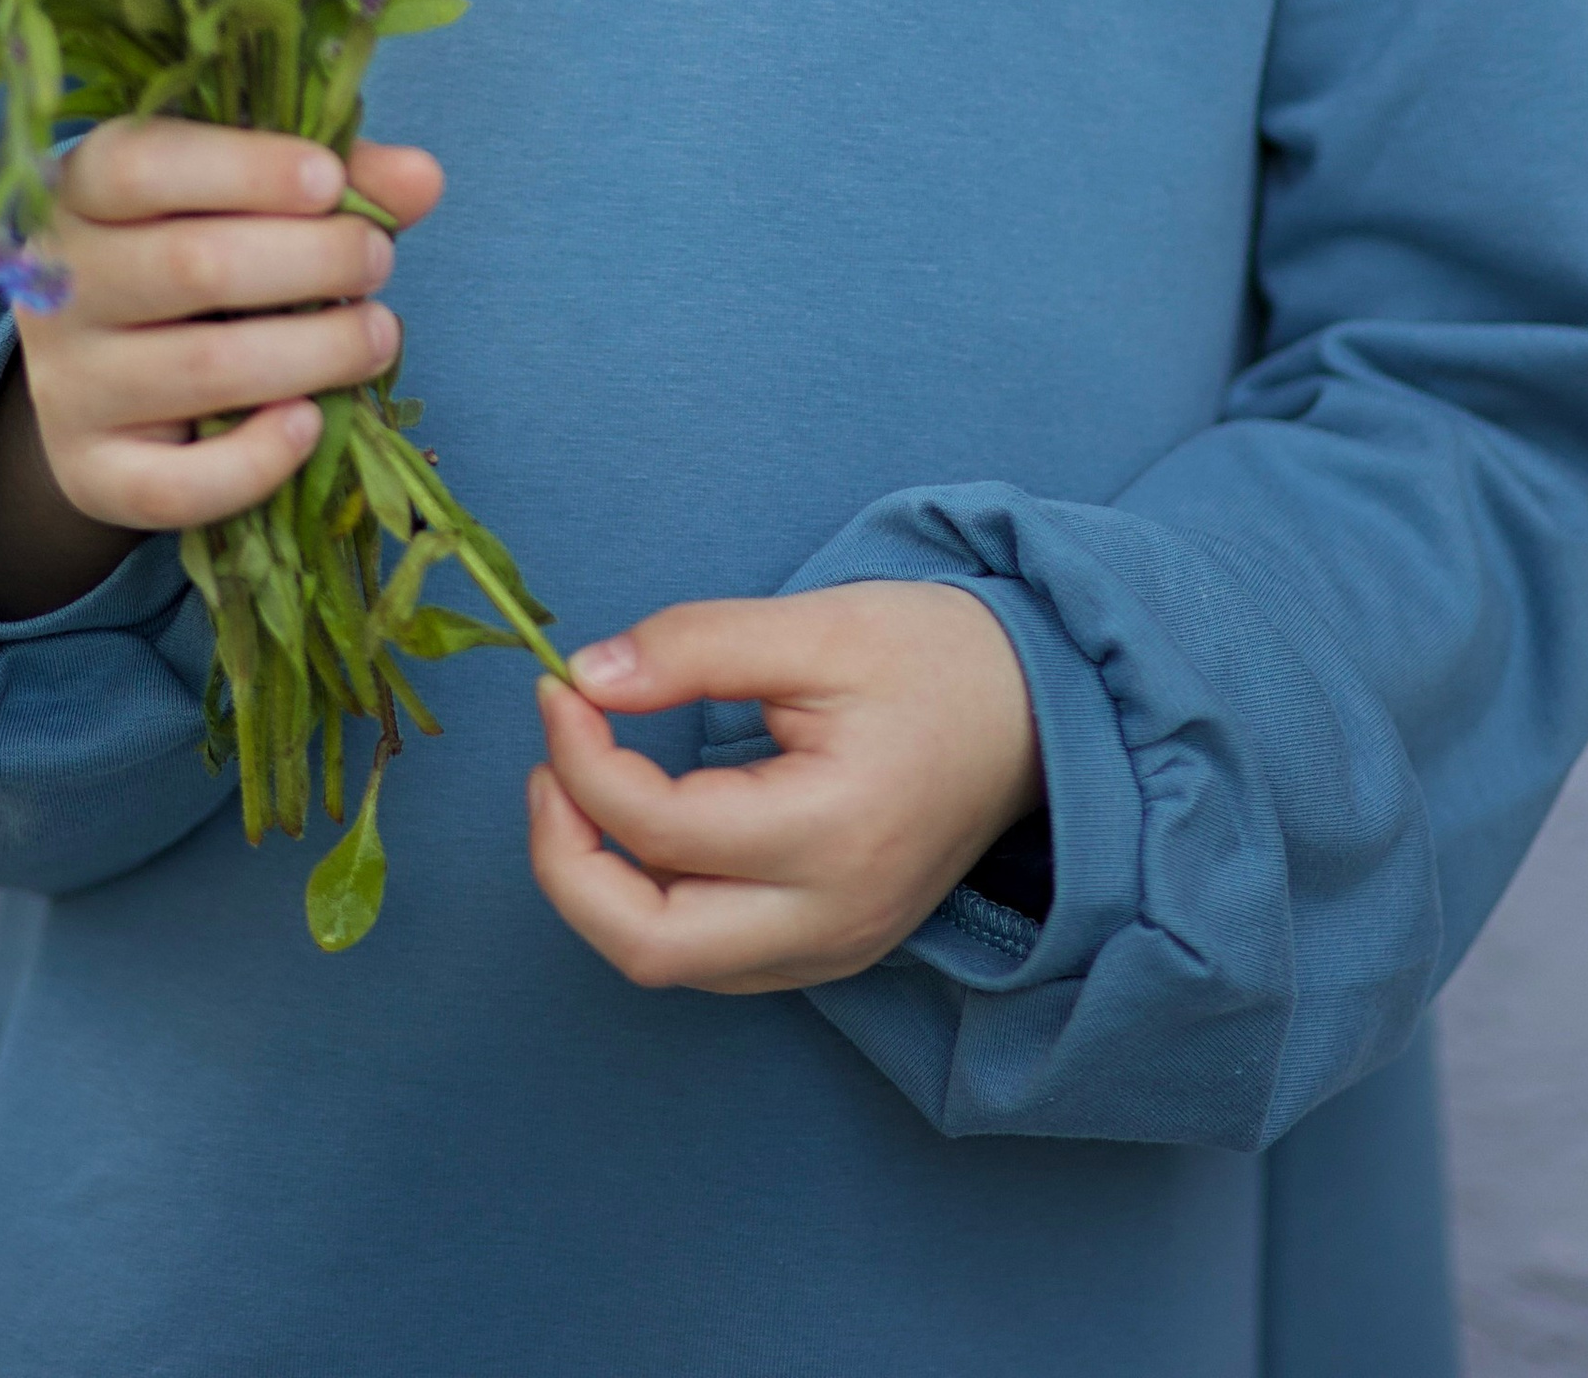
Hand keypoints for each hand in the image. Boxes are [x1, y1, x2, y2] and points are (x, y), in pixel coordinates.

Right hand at [0, 123, 442, 620]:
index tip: (329, 181)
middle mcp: (59, 283)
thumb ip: (336, 177)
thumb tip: (420, 178)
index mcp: (83, 186)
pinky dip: (256, 461)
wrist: (110, 362)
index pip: (142, 165)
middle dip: (313, 261)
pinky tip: (313, 422)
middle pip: (191, 266)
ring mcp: (67, 384)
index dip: (246, 169)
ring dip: (316, 352)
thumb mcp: (251, 193)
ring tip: (378, 334)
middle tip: (378, 261)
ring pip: (202, 370)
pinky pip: (173, 486)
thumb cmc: (195, 246)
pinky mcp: (90, 472)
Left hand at [525, 581, 1040, 993]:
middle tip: (547, 770)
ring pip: (674, 964)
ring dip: (604, 889)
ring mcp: (836, 948)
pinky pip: (714, 958)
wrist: (1040, 710)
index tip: (560, 687)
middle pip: (650, 946)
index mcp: (834, 831)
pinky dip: (656, 902)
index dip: (583, 757)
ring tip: (578, 790)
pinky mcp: (834, 949)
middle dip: (566, 863)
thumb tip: (587, 675)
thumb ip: (696, 645)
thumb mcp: (819, 623)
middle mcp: (833, 917)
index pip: (661, 828)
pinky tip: (643, 829)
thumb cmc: (937, 657)